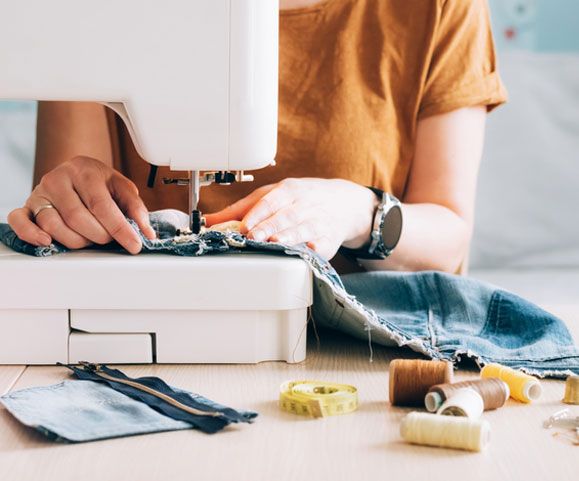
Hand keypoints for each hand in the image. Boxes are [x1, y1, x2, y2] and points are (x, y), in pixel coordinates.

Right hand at [8, 156, 155, 253]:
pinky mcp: (27, 206)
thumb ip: (135, 209)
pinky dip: (31, 234)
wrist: (76, 174)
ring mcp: (40, 192)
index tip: (134, 244)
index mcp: (84, 170)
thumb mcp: (122, 189)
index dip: (120, 228)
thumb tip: (147, 233)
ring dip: (75, 240)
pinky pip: (20, 221)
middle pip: (77, 218)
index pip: (102, 205)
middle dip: (99, 235)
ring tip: (88, 238)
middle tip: (108, 239)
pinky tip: (47, 242)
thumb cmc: (100, 184)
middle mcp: (58, 178)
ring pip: (53, 225)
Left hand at [205, 178, 377, 259]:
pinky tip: (307, 252)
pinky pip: (323, 244)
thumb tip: (209, 220)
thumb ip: (241, 209)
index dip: (256, 214)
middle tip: (253, 237)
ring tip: (275, 243)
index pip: (270, 201)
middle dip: (269, 227)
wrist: (343, 203)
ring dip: (289, 236)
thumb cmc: (301, 199)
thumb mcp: (273, 195)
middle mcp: (304, 204)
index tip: (242, 226)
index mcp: (288, 190)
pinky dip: (315, 249)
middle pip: (285, 216)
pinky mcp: (330, 240)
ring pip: (303, 229)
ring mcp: (319, 221)